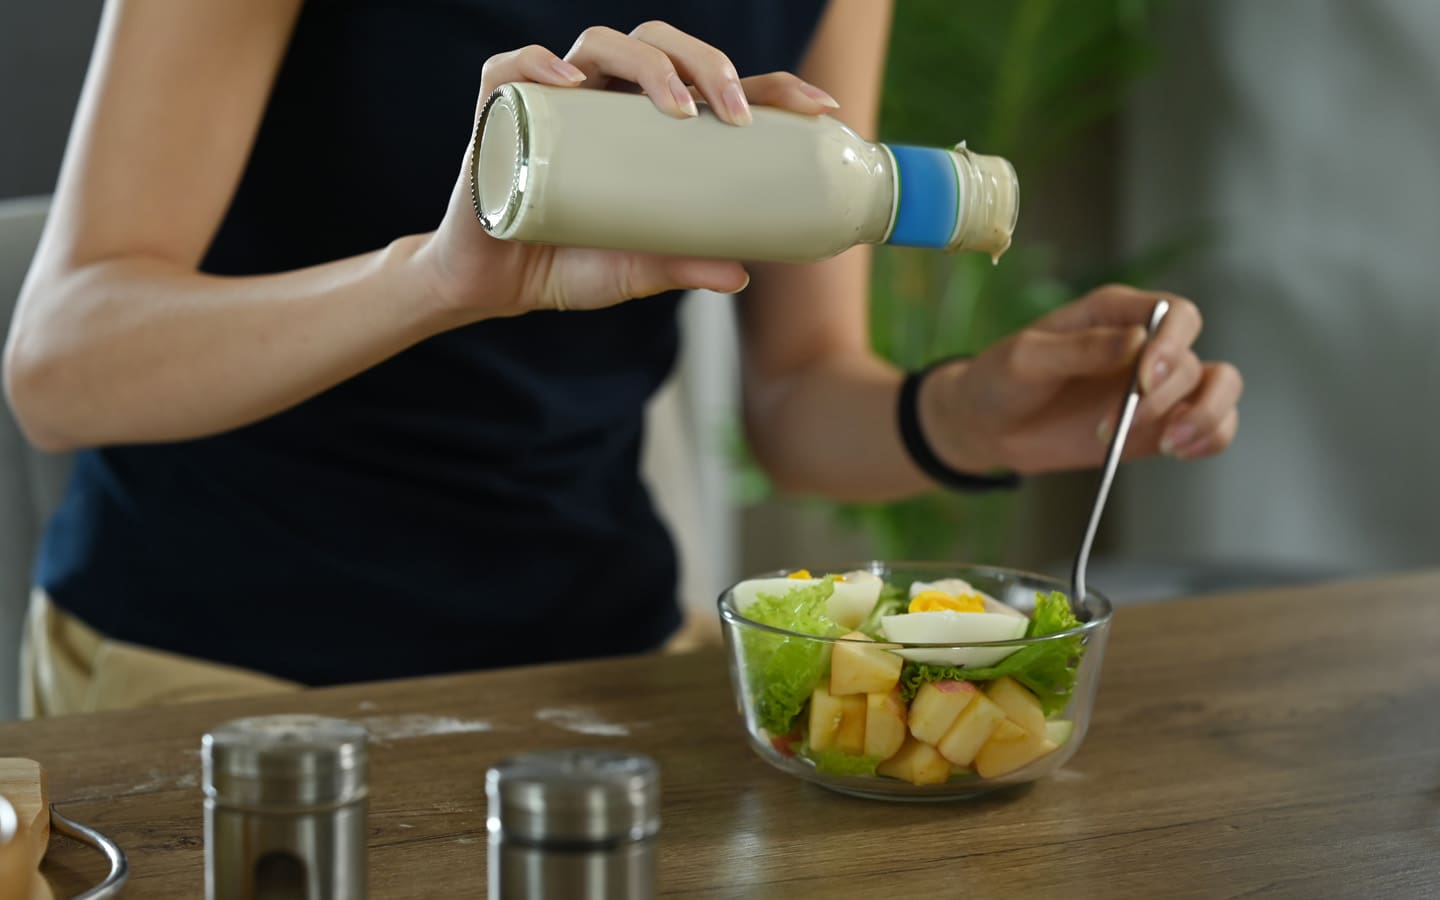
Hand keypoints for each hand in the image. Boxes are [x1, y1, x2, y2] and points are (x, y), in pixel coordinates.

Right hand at [418, 22, 841, 320]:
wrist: (492, 285)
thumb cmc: (567, 264)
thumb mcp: (636, 268)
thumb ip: (684, 265)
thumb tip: (743, 273)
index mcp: (647, 128)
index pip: (714, 87)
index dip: (770, 88)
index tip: (821, 109)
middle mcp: (607, 102)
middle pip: (661, 45)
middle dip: (706, 63)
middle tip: (733, 113)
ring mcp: (555, 101)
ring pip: (601, 43)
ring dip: (646, 64)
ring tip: (674, 108)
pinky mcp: (501, 112)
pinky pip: (511, 68)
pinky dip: (539, 64)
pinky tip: (571, 83)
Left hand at [923, 285, 1243, 473]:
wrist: (987, 425)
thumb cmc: (999, 380)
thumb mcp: (1025, 358)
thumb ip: (1080, 348)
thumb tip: (1136, 342)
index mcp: (1117, 313)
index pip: (1177, 314)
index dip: (1173, 344)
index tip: (1143, 380)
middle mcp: (1146, 345)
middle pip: (1192, 360)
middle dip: (1164, 396)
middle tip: (1119, 423)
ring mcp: (1156, 387)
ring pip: (1219, 388)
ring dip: (1205, 416)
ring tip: (1169, 445)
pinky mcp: (1156, 424)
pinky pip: (1211, 426)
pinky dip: (1210, 437)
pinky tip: (1180, 452)